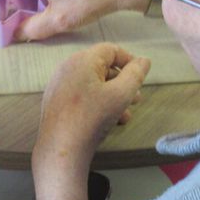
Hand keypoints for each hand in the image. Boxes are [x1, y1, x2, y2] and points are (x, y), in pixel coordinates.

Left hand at [34, 43, 150, 170]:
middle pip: (101, 67)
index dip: (129, 61)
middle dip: (122, 82)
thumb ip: (135, 74)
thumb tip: (144, 60)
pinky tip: (109, 121)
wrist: (61, 148)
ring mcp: (59, 85)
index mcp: (82, 60)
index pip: (110, 50)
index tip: (140, 77)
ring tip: (126, 114)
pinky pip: (81, 95)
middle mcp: (68, 68)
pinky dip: (98, 102)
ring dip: (113, 96)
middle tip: (136, 99)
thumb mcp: (121, 95)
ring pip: (93, 84)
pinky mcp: (56, 101)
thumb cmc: (93, 118)